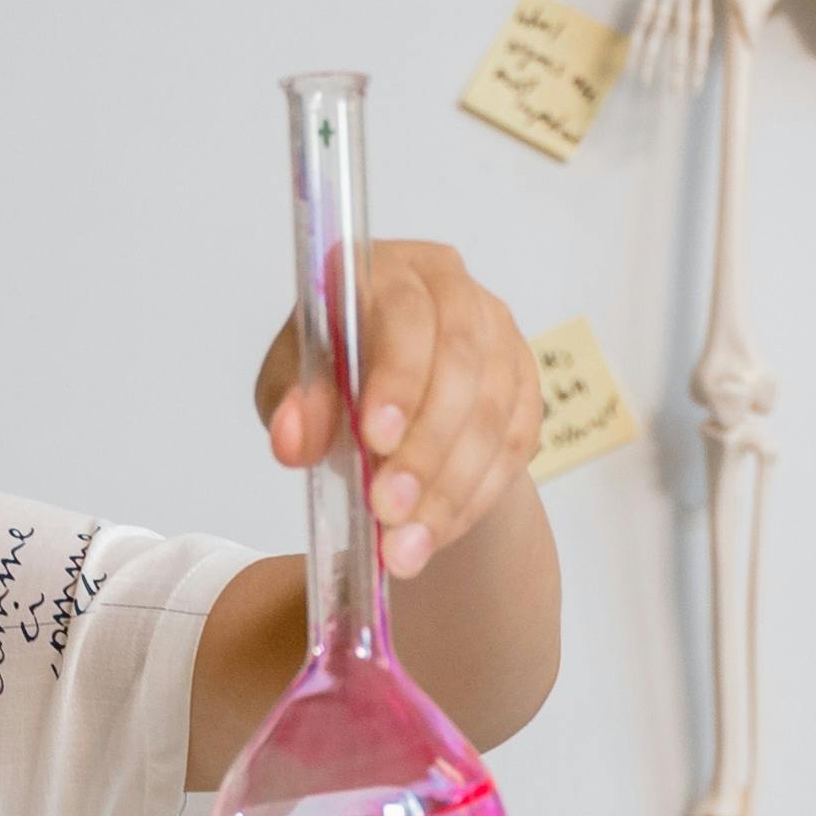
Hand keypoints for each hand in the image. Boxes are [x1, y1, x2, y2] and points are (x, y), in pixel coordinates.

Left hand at [259, 242, 544, 587]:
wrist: (385, 403)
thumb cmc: (329, 379)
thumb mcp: (291, 388)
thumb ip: (293, 408)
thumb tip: (293, 441)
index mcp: (385, 270)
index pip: (405, 312)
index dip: (398, 377)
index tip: (376, 442)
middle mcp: (452, 288)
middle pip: (461, 361)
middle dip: (426, 446)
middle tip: (389, 511)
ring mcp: (497, 333)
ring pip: (494, 411)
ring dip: (451, 485)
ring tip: (406, 545)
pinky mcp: (525, 382)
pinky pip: (516, 444)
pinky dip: (475, 497)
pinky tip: (437, 534)